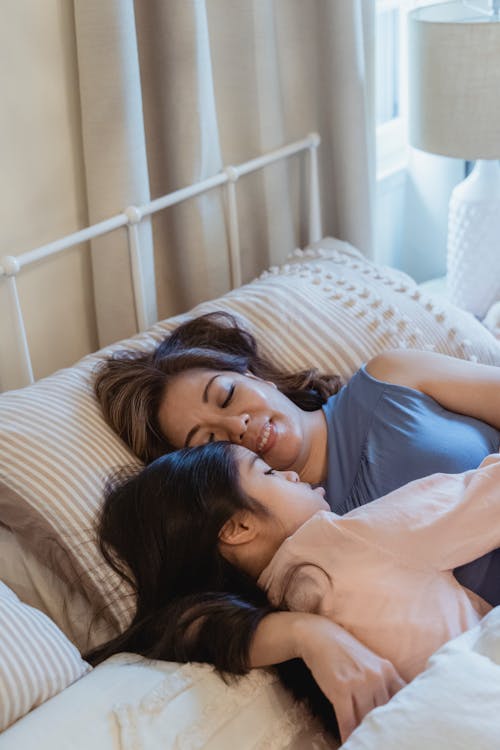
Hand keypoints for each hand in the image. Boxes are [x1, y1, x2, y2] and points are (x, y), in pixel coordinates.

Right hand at [294, 615, 405, 741]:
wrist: (320, 636)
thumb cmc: (346, 652)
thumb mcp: (372, 663)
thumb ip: (385, 683)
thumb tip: (396, 708)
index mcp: (388, 671)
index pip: (404, 700)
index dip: (404, 718)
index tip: (405, 732)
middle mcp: (377, 677)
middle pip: (385, 713)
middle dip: (385, 729)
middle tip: (387, 742)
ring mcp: (359, 683)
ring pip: (367, 719)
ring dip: (366, 734)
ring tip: (369, 743)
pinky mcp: (341, 689)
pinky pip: (348, 720)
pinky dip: (348, 735)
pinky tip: (349, 742)